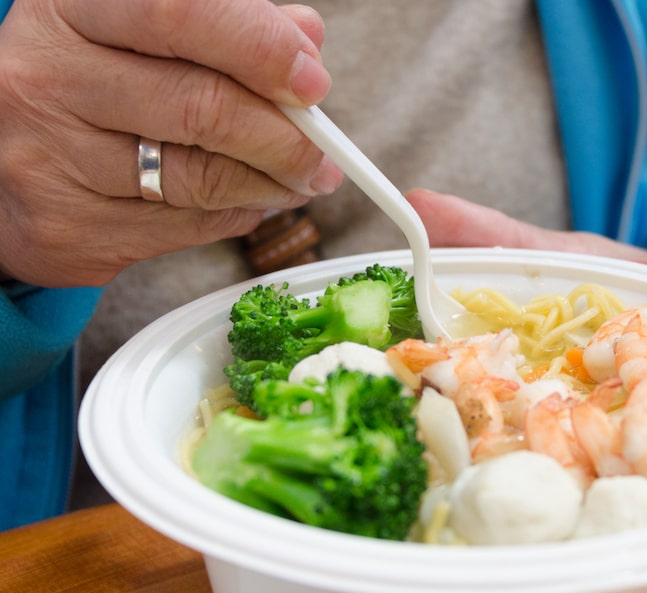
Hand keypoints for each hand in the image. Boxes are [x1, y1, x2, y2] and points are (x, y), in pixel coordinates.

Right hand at [0, 0, 340, 286]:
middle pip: (200, 107)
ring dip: (272, 185)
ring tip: (300, 179)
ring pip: (199, 178)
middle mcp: (47, 76)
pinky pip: (183, 227)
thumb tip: (305, 38)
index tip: (313, 82)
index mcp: (71, 8)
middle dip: (285, 138)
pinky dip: (236, 216)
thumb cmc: (91, 84)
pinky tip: (250, 201)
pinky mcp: (65, 228)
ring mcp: (49, 156)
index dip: (259, 48)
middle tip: (325, 154)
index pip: (178, 12)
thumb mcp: (142, 34)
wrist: (1, 158)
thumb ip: (225, 28)